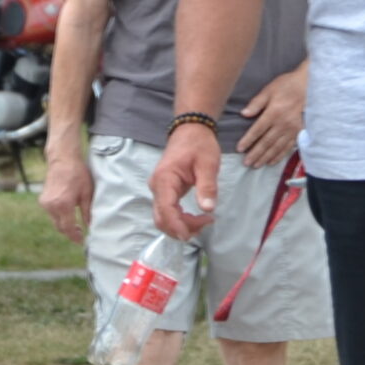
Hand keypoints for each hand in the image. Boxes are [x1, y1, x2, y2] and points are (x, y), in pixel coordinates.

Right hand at [40, 154, 93, 243]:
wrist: (63, 160)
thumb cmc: (77, 174)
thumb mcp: (87, 193)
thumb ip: (87, 212)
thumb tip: (90, 226)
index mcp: (63, 205)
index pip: (68, 228)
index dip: (75, 237)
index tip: (81, 241)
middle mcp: (51, 206)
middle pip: (60, 227)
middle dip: (70, 233)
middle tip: (80, 234)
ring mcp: (45, 203)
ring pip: (55, 221)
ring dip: (64, 225)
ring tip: (76, 225)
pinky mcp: (42, 200)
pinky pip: (51, 214)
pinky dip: (59, 217)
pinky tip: (67, 215)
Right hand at [149, 124, 221, 240]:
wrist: (191, 130)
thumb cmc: (199, 145)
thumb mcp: (208, 163)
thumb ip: (207, 186)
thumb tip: (208, 209)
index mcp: (165, 179)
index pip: (165, 210)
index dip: (177, 226)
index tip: (192, 234)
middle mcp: (157, 186)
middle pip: (161, 218)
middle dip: (181, 228)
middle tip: (205, 224)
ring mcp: (158, 190)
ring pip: (163, 218)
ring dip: (181, 226)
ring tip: (204, 221)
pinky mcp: (164, 192)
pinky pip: (167, 212)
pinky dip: (180, 220)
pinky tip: (196, 218)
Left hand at [237, 70, 306, 168]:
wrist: (307, 86)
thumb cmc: (285, 86)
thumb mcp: (268, 90)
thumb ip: (256, 103)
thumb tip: (243, 114)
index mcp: (274, 113)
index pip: (258, 130)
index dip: (248, 140)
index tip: (239, 149)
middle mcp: (283, 124)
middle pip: (266, 142)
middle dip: (255, 153)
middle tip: (246, 163)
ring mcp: (291, 130)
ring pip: (276, 147)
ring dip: (266, 157)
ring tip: (256, 165)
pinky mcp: (298, 132)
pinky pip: (287, 147)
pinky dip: (279, 156)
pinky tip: (271, 162)